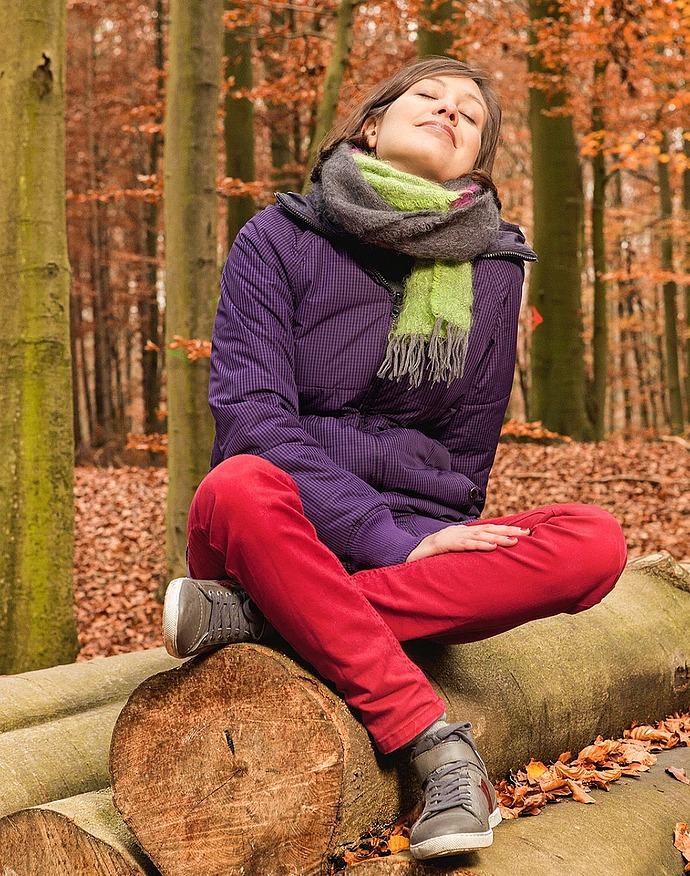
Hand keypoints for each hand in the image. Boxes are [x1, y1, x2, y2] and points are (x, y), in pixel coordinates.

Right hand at [405, 523, 529, 561]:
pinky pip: (463, 545)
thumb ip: (464, 551)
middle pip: (486, 529)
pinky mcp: (442, 545)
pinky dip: (479, 545)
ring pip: (478, 536)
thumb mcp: (449, 552)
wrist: (404, 555)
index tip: (522, 532)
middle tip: (525, 533)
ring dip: (497, 538)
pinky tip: (492, 547)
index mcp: (460, 533)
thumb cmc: (428, 557)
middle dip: (506, 530)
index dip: (504, 529)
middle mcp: (457, 532)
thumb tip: (483, 555)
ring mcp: (449, 537)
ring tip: (514, 541)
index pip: (486, 529)